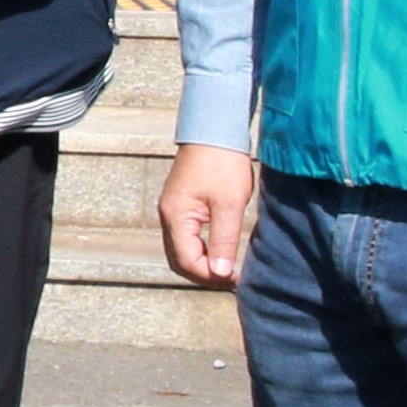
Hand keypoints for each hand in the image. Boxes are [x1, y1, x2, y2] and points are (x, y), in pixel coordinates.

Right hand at [158, 143, 259, 289]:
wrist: (214, 129)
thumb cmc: (222, 162)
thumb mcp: (229, 204)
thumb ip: (224, 241)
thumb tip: (221, 273)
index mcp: (176, 217)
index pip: (188, 262)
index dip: (212, 276)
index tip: (238, 277)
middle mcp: (168, 215)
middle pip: (179, 260)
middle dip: (204, 273)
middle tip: (233, 277)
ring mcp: (172, 209)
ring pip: (181, 249)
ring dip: (202, 262)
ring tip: (229, 266)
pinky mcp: (180, 204)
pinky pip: (185, 236)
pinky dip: (200, 248)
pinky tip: (220, 248)